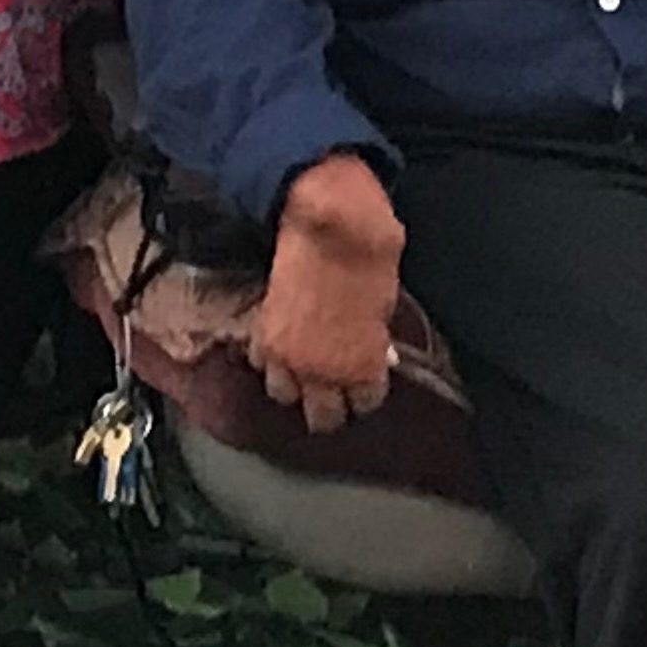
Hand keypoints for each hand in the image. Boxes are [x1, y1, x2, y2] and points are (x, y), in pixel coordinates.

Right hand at [250, 154, 404, 433]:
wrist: (331, 227)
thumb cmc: (371, 259)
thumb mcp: (386, 306)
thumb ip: (376, 341)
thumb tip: (377, 354)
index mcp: (363, 369)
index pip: (366, 403)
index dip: (366, 389)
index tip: (365, 379)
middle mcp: (323, 375)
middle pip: (323, 418)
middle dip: (331, 406)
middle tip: (336, 389)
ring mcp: (288, 358)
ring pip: (285, 396)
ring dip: (296, 385)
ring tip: (303, 369)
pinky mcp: (263, 335)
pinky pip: (261, 363)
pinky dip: (270, 358)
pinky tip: (281, 345)